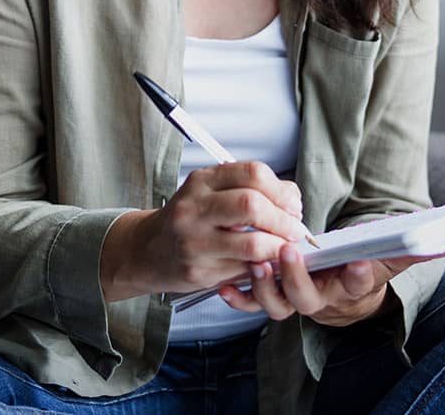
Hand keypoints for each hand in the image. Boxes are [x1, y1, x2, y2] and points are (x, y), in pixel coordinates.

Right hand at [100, 161, 305, 300]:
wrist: (148, 250)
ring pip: (252, 243)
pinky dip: (264, 266)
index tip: (293, 203)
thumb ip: (248, 188)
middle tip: (295, 228)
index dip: (281, 189)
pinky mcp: (199, 271)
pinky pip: (244, 269)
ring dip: (279, 247)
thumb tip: (291, 197)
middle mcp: (194, 207)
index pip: (252, 173)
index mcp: (202, 181)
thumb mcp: (210, 191)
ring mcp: (195, 241)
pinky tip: (267, 262)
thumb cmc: (189, 218)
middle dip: (283, 218)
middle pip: (252, 204)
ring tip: (285, 247)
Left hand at [218, 242, 444, 327]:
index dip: (357, 277)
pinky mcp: (270, 295)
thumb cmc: (360, 265)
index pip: (357, 285)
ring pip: (277, 306)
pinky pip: (250, 303)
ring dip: (265, 288)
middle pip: (309, 300)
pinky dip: (238, 296)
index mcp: (351, 288)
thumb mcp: (388, 256)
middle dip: (299, 279)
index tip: (357, 264)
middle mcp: (321, 299)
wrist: (336, 285)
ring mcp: (294, 299)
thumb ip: (414, 248)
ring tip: (258, 264)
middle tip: (291, 253)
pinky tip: (227, 285)